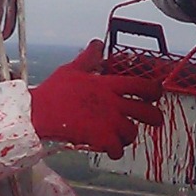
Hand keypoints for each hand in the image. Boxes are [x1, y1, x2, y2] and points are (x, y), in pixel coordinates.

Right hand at [30, 40, 163, 157]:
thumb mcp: (72, 69)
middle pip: (146, 112)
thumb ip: (89, 58)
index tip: (156, 94)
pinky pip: (117, 150)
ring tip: (122, 136)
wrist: (39, 113)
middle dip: (154, 117)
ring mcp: (108, 122)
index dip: (154, 90)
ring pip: (132, 132)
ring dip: (129, 136)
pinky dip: (115, 151)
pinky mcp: (101, 139)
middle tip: (154, 120)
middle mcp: (113, 103)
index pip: (141, 85)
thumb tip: (97, 43)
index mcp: (107, 85)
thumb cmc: (54, 92)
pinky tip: (109, 149)